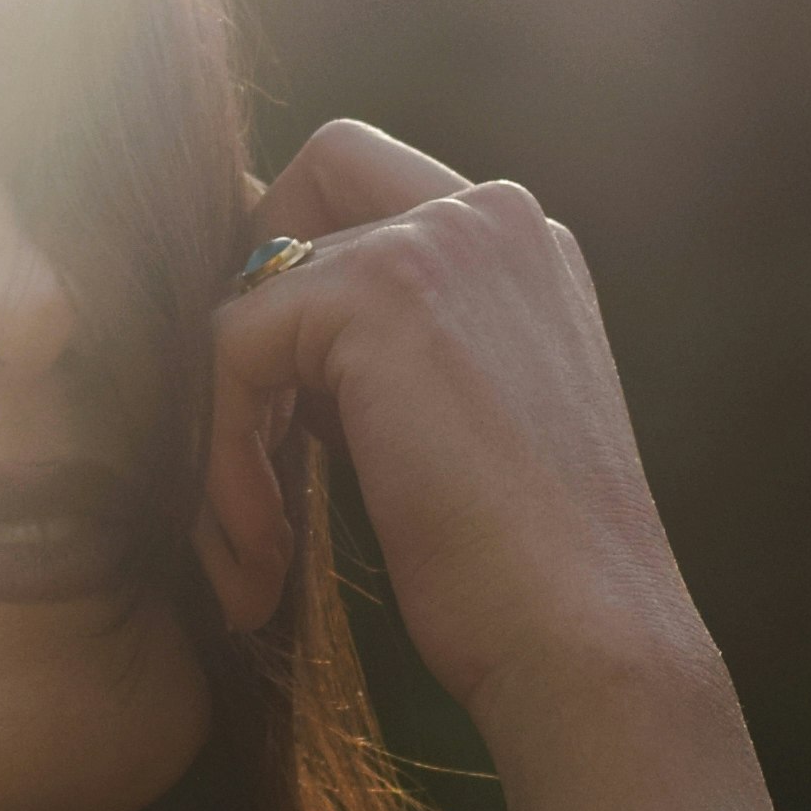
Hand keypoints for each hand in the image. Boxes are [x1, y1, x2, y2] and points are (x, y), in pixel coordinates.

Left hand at [189, 118, 729, 748]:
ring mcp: (441, 239)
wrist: (588, 637)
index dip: (307, 262)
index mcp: (528, 247)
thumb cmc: (525, 573)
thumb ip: (394, 350)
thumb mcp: (466, 423)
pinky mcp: (379, 291)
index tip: (287, 402)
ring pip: (255, 288)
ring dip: (227, 421)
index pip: (377, 181)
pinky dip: (223, 459)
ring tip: (253, 543)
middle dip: (256, 285)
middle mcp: (495, 217)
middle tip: (242, 427)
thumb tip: (266, 329)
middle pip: (317, 173)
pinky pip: (232, 350)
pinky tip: (264, 554)